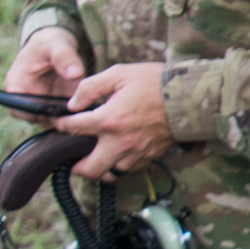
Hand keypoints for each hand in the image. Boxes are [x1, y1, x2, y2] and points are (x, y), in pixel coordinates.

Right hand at [1, 27, 88, 120]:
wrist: (59, 45)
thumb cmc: (51, 42)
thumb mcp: (56, 43)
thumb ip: (64, 56)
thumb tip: (75, 74)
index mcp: (17, 84)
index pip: (17, 110)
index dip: (34, 114)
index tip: (56, 110)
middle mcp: (29, 98)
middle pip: (38, 119)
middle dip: (57, 119)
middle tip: (78, 113)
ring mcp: (45, 104)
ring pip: (54, 121)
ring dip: (69, 120)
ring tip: (88, 113)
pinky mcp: (60, 105)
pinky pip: (68, 117)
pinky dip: (79, 116)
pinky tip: (93, 111)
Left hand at [58, 61, 174, 179]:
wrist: (190, 97)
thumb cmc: (156, 82)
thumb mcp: (119, 74)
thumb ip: (90, 87)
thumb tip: (73, 103)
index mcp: (108, 119)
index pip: (73, 128)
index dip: (60, 125)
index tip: (58, 123)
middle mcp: (119, 142)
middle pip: (88, 167)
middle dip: (75, 166)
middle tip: (71, 160)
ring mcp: (135, 152)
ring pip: (109, 174)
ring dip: (98, 169)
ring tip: (94, 161)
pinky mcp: (149, 155)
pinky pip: (128, 169)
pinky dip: (118, 166)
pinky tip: (117, 156)